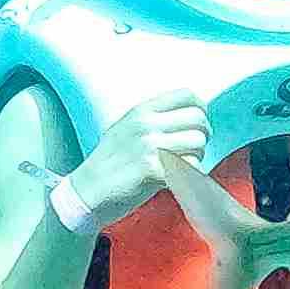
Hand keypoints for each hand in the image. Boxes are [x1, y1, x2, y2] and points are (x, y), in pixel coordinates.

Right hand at [55, 97, 213, 233]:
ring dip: (198, 157)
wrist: (86, 192)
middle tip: (194, 149)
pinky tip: (179, 179)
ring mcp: (149, 147)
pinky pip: (190, 167)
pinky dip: (191, 175)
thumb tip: (186, 117)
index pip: (187, 96)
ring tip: (184, 165)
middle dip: (203, 136)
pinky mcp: (153, 170)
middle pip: (198, 120)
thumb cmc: (107, 164)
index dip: (200, 110)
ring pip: (198, 143)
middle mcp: (146, 124)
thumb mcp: (124, 128)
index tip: (198, 125)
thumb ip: (152, 120)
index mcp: (141, 111)